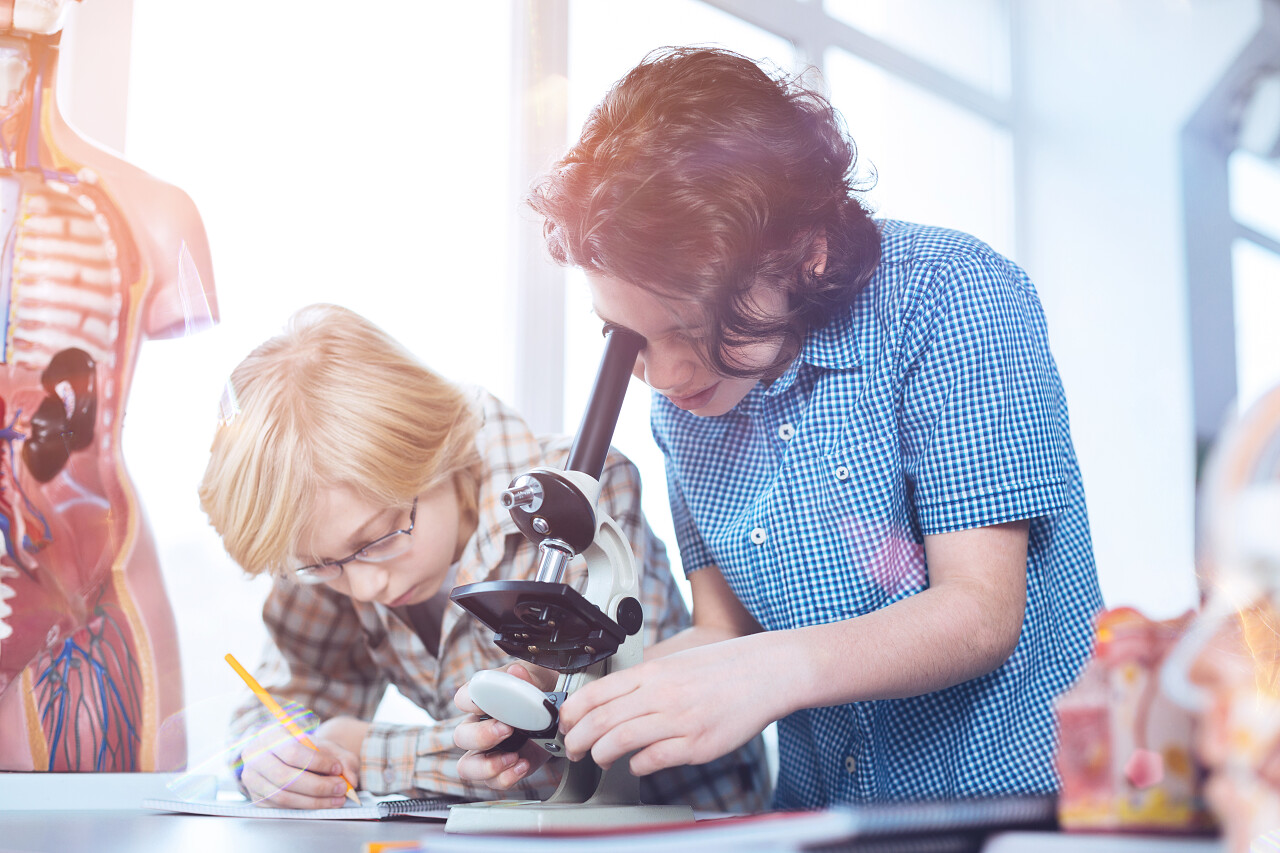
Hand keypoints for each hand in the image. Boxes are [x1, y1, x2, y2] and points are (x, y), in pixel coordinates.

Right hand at [239, 709, 361, 808]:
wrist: (282, 757)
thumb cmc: (305, 749)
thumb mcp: (323, 746)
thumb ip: (341, 757)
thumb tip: (351, 778)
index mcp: (271, 736)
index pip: (292, 751)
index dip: (317, 762)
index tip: (337, 768)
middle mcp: (256, 757)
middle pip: (286, 777)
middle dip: (318, 786)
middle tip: (342, 788)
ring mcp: (253, 780)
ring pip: (283, 796)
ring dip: (314, 801)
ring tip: (337, 798)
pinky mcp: (257, 798)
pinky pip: (281, 808)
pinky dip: (305, 808)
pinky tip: (322, 804)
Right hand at [454, 663, 555, 789]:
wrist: (560, 714)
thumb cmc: (540, 690)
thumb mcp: (538, 678)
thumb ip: (526, 676)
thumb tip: (515, 673)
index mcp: (483, 700)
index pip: (462, 699)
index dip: (470, 703)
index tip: (485, 705)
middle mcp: (480, 726)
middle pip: (461, 736)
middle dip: (482, 736)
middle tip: (507, 730)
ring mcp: (489, 751)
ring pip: (467, 766)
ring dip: (488, 765)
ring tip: (512, 757)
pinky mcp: (503, 768)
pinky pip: (493, 781)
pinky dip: (507, 777)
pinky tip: (524, 764)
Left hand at [559, 638, 781, 775]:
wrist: (765, 671)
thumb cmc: (721, 668)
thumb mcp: (674, 663)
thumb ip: (642, 682)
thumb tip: (609, 703)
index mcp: (652, 672)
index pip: (595, 692)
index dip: (571, 713)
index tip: (565, 724)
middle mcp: (660, 694)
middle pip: (599, 720)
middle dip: (576, 740)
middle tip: (572, 750)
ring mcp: (678, 720)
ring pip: (619, 741)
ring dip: (599, 755)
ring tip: (598, 759)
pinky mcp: (696, 744)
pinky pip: (652, 760)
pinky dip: (635, 765)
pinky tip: (635, 764)